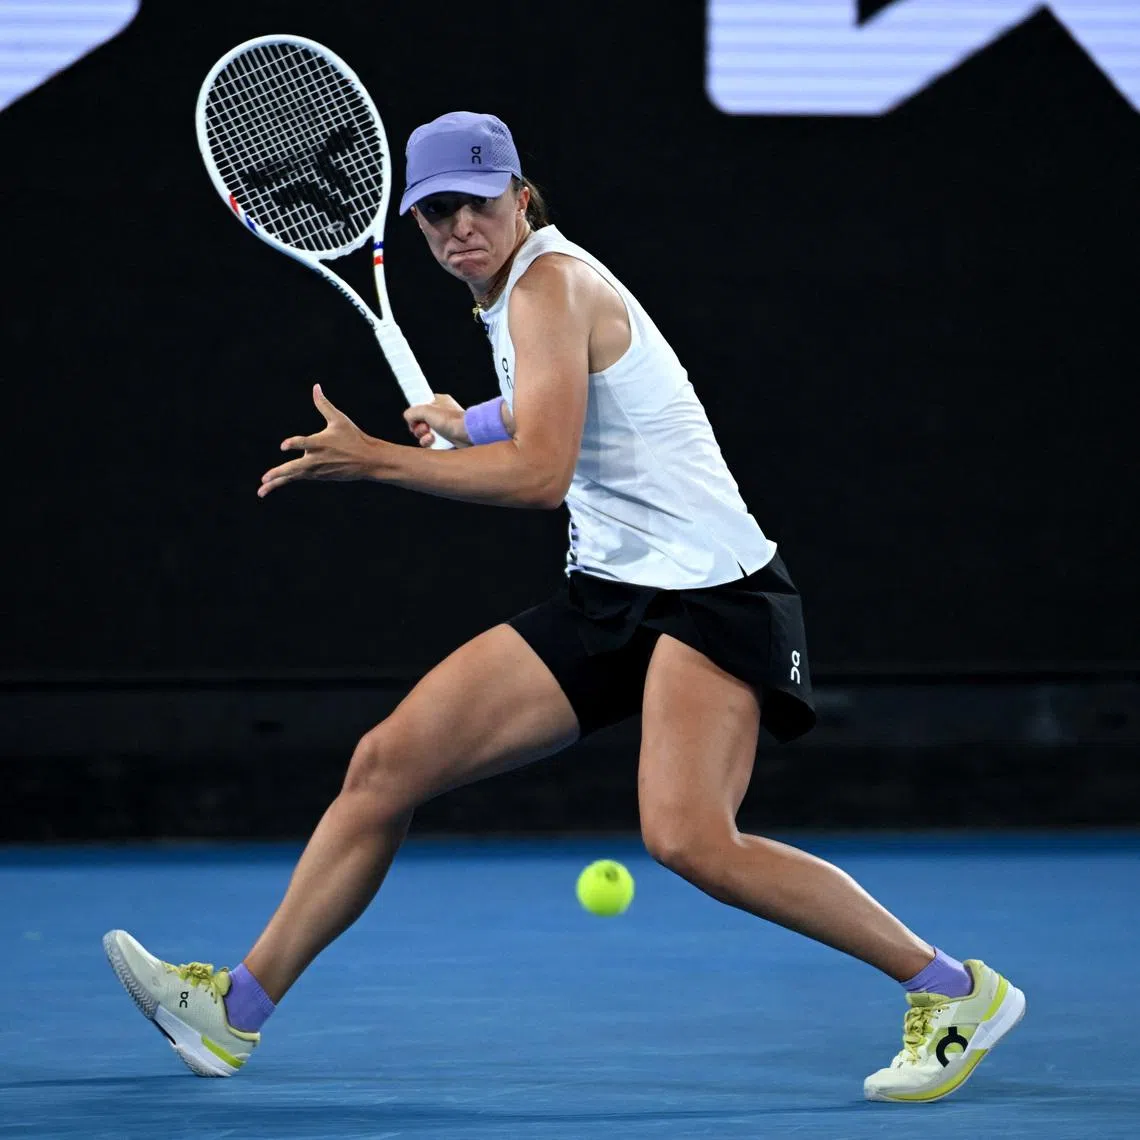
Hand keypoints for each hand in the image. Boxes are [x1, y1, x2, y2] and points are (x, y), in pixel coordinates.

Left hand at [258, 384, 379, 497]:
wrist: (367, 461)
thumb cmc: (353, 437)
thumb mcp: (339, 419)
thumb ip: (323, 404)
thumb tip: (315, 386)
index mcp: (321, 443)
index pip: (304, 443)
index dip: (294, 444)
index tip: (283, 446)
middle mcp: (316, 459)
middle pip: (295, 468)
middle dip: (279, 472)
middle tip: (265, 477)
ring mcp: (316, 469)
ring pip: (292, 476)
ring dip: (276, 483)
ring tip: (260, 491)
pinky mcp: (317, 475)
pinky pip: (296, 478)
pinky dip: (283, 481)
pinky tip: (270, 485)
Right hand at [403, 393, 470, 448]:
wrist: (468, 435)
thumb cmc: (452, 420)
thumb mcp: (426, 410)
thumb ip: (412, 412)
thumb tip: (408, 418)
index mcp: (438, 402)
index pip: (420, 407)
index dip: (415, 414)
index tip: (414, 419)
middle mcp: (441, 414)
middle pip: (420, 423)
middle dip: (419, 428)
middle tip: (425, 428)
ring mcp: (444, 427)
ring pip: (424, 435)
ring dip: (424, 438)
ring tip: (431, 437)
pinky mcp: (446, 440)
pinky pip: (432, 444)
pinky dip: (431, 444)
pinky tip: (435, 443)